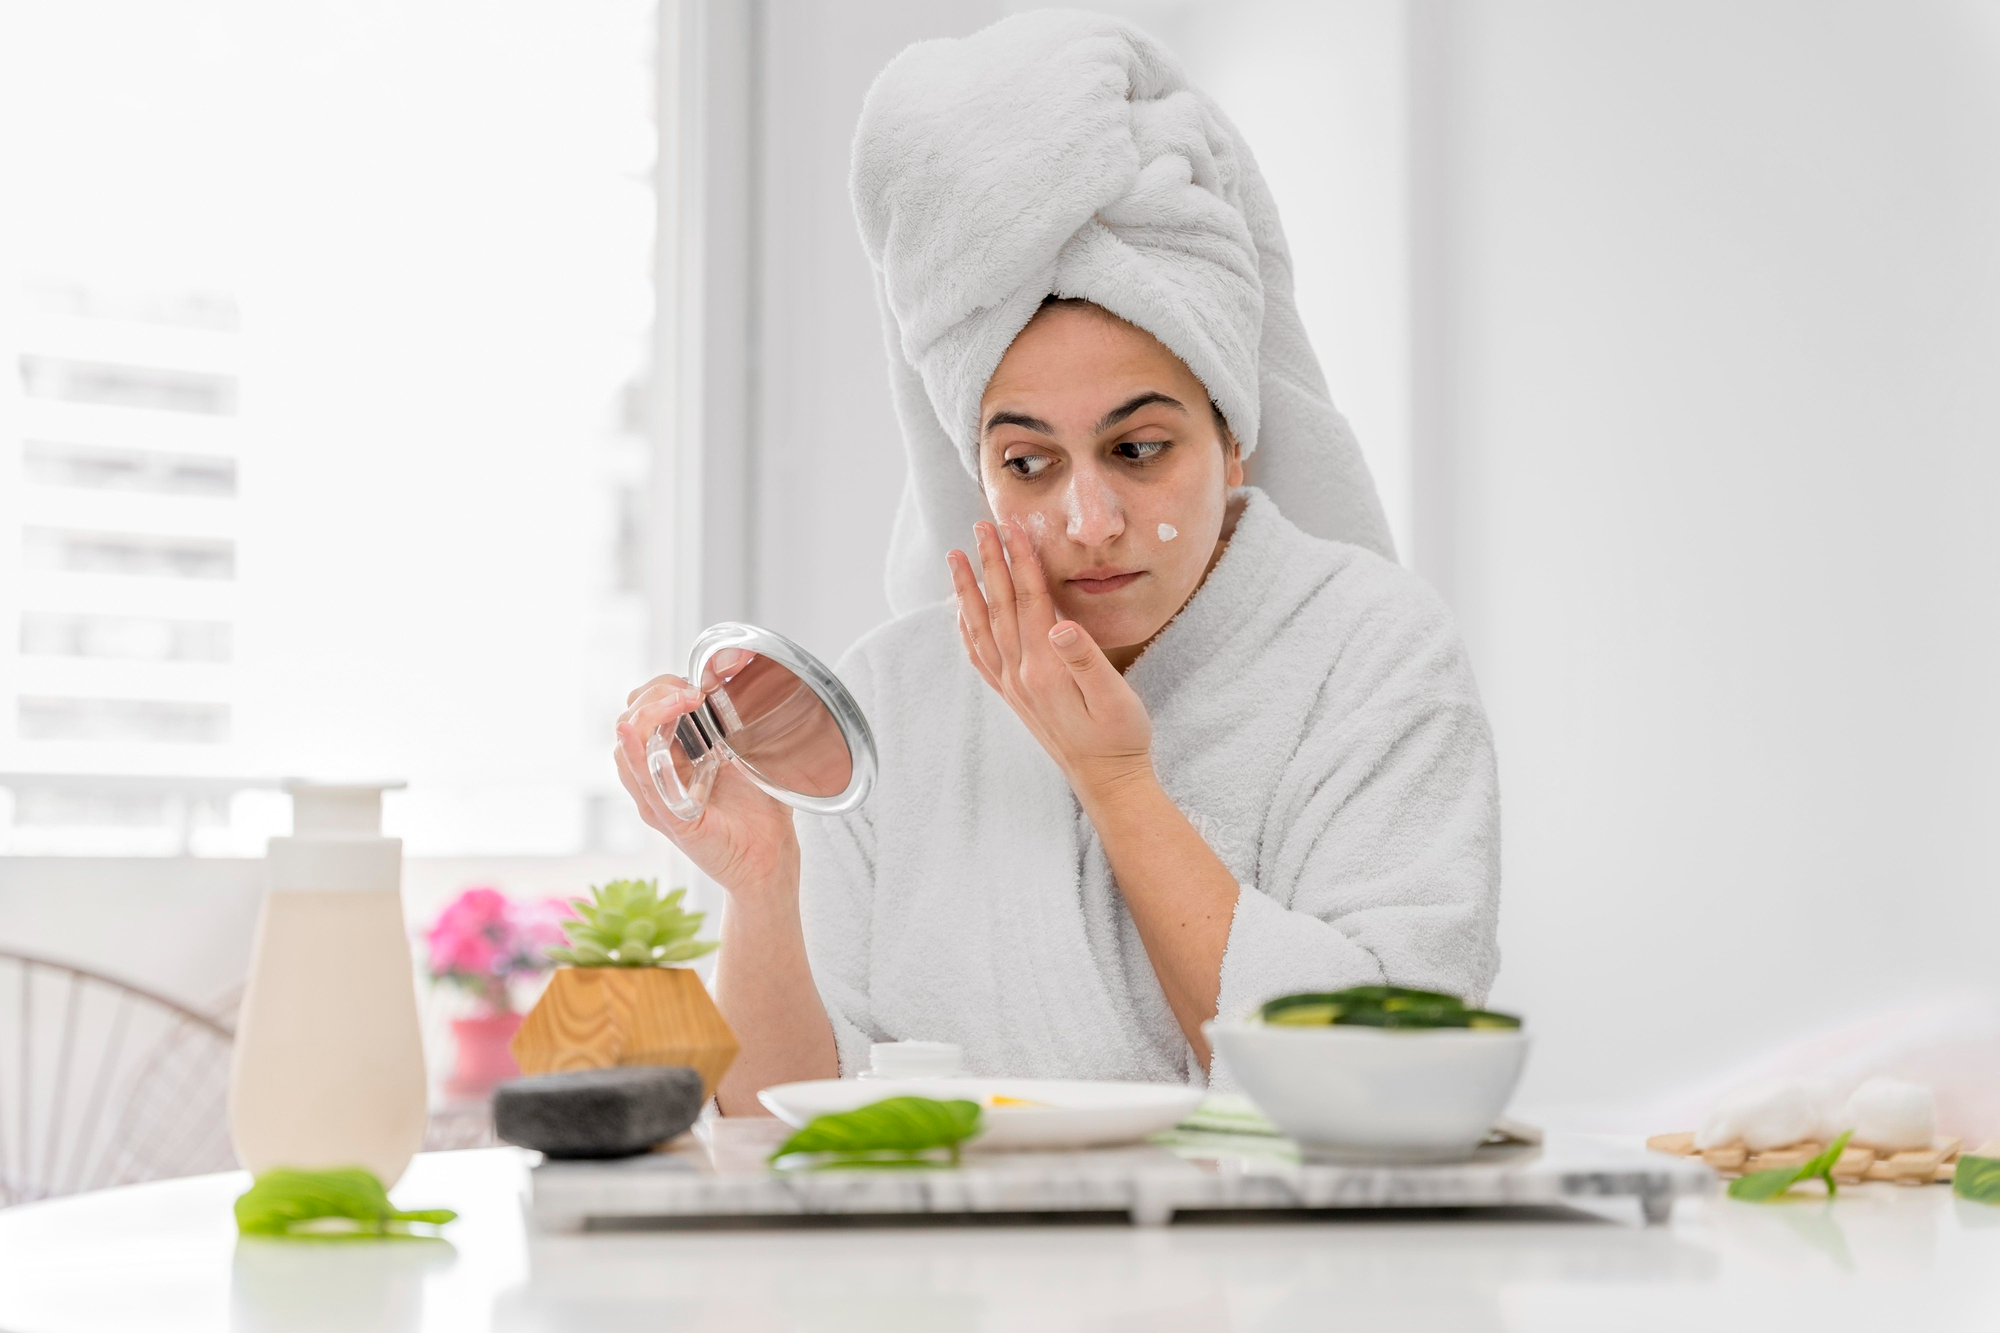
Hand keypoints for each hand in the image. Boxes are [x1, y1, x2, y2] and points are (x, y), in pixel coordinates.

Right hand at [613, 652, 800, 903]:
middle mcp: (656, 780)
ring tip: (680, 701)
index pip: (642, 713)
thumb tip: (742, 673)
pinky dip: (634, 757)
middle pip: (629, 725)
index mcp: (670, 760)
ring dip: (649, 716)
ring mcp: (658, 802)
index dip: (659, 690)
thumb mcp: (748, 753)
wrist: (773, 857)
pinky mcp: (671, 821)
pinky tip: (631, 735)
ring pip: (627, 751)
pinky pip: (645, 786)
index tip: (692, 683)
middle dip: (653, 696)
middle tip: (689, 692)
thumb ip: (738, 719)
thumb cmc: (760, 809)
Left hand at [947, 519, 1153, 796]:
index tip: (1014, 526)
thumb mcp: (1115, 697)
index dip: (1021, 560)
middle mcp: (1020, 675)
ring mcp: (1012, 687)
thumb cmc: (1120, 736)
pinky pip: (980, 656)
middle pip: (1000, 606)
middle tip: (980, 525)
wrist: (1106, 780)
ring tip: (955, 558)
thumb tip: (1061, 624)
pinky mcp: (1013, 696)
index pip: (1029, 600)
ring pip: (981, 627)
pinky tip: (961, 612)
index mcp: (1045, 668)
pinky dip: (966, 629)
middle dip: (990, 562)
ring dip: (967, 590)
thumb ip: (1087, 659)